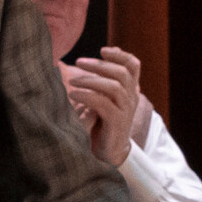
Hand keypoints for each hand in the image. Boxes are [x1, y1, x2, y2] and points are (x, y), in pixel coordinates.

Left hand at [63, 49, 143, 169]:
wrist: (108, 151)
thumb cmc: (99, 121)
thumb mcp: (98, 98)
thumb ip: (93, 82)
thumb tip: (67, 63)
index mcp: (129, 89)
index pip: (133, 65)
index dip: (120, 55)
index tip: (102, 49)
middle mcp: (130, 97)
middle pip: (122, 73)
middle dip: (99, 64)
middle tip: (78, 62)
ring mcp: (125, 110)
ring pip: (114, 87)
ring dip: (91, 80)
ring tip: (72, 81)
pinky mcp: (117, 122)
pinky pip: (104, 104)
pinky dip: (87, 96)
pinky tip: (72, 95)